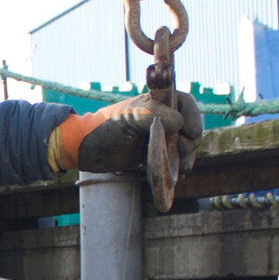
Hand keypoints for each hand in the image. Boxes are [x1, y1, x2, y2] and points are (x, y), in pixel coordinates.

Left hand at [50, 91, 201, 173]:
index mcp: (155, 102)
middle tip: (183, 154)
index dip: (193, 117)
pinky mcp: (149, 154)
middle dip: (190, 141)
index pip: (184, 104)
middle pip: (187, 127)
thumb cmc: (104, 128)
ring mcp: (155, 136)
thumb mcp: (129, 117)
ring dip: (185, 157)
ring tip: (182, 169)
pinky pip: (169, 160)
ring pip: (181, 145)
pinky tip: (175, 176)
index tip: (192, 133)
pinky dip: (174, 167)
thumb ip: (154, 114)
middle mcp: (158, 118)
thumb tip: (180, 123)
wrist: (85, 149)